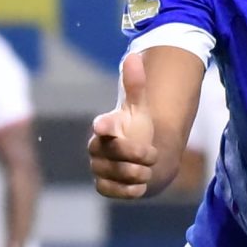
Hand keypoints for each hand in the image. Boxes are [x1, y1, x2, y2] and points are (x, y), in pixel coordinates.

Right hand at [88, 54, 158, 200]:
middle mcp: (96, 148)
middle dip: (144, 155)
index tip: (104, 126)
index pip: (104, 125)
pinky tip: (137, 184)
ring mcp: (98, 168)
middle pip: (122, 154)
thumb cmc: (138, 132)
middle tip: (151, 154)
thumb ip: (135, 86)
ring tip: (144, 168)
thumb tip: (134, 55)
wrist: (143, 161)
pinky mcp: (103, 187)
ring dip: (142, 173)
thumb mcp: (139, 109)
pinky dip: (134, 189)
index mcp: (105, 128)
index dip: (105, 126)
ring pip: (125, 174)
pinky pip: (120, 191)